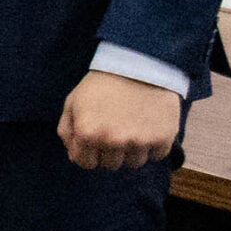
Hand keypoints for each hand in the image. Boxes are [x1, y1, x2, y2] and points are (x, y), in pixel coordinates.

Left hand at [57, 69, 181, 171]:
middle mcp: (112, 141)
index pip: (85, 163)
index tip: (96, 140)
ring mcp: (139, 141)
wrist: (139, 65)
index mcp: (87, 133)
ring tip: (132, 126)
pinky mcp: (162, 138)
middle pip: (110, 165)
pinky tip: (148, 126)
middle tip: (115, 130)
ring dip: (132, 150)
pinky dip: (153, 145)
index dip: (89, 152)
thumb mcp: (73, 102)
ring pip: (134, 163)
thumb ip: (67, 131)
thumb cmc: (102, 84)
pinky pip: (156, 156)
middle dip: (109, 151)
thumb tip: (74, 155)